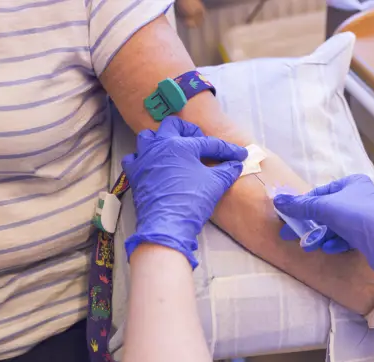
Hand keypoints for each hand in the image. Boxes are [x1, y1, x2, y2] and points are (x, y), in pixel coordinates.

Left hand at [122, 117, 246, 266]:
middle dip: (188, 130)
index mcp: (181, 145)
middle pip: (173, 125)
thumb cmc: (191, 201)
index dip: (228, 150)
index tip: (239, 155)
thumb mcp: (215, 184)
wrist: (167, 224)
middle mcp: (160, 146)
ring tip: (172, 148)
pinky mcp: (134, 173)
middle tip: (200, 141)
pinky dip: (142, 158)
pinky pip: (134, 158)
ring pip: (148, 137)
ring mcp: (144, 158)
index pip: (209, 143)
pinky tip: (152, 164)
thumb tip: (235, 165)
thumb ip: (227, 170)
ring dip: (161, 139)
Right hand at [273, 174, 373, 292]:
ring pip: (336, 226)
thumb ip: (301, 206)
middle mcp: (360, 198)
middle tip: (292, 235)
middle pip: (328, 210)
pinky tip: (330, 248)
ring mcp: (366, 218)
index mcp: (352, 183)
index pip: (321, 192)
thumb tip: (277, 200)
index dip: (304, 204)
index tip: (289, 217)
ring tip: (310, 245)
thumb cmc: (359, 216)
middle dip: (311, 224)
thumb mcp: (325, 207)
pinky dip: (336, 242)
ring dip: (321, 235)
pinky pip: (347, 238)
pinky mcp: (370, 237)